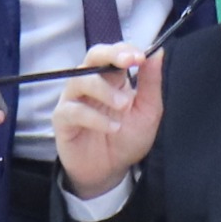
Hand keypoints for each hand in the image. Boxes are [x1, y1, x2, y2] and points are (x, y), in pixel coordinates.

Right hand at [52, 45, 164, 196]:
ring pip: (80, 80)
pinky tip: (113, 128)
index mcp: (113, 78)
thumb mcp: (148, 111)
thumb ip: (151, 82)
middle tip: (129, 62)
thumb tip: (158, 52)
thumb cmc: (127, 138)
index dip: (125, 50)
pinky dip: (95, 117)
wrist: (111, 171)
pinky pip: (73, 110)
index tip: (141, 57)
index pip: (114, 53)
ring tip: (123, 106)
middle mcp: (90, 83)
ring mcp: (74, 99)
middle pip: (93, 56)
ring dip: (104, 90)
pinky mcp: (62, 119)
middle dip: (110, 55)